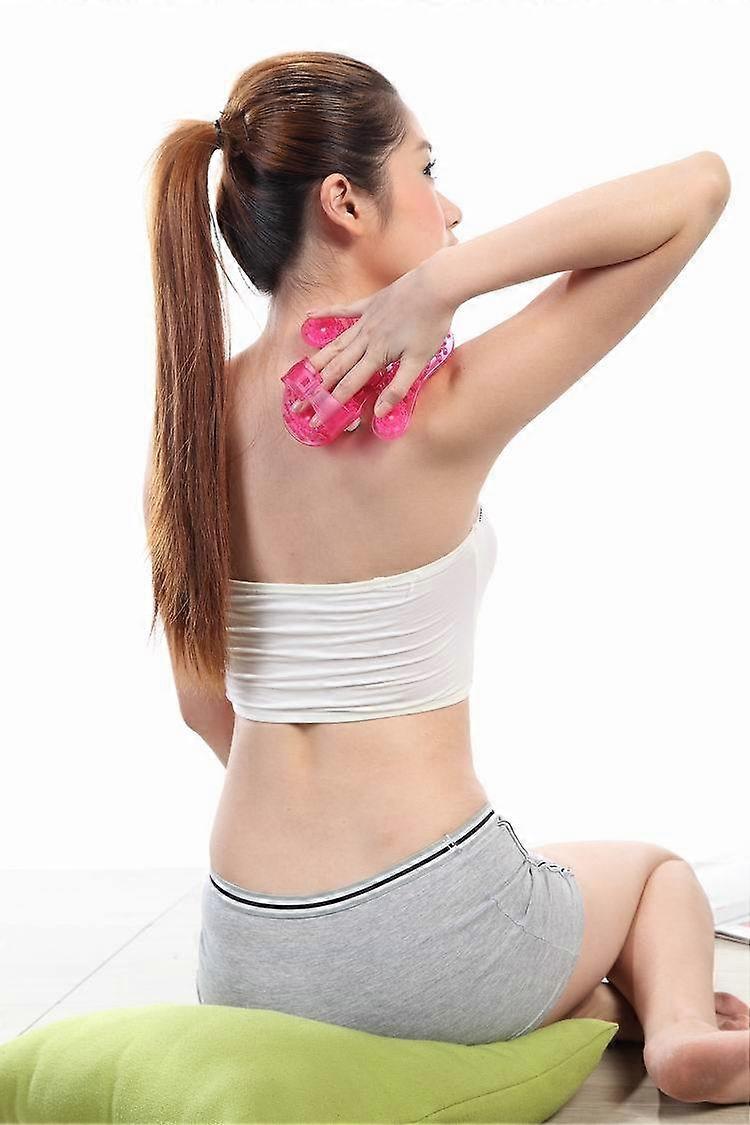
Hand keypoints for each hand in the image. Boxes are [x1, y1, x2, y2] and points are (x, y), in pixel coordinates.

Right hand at [294, 257, 456, 419]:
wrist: (436, 286)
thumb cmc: (430, 324)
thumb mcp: (419, 361)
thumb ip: (397, 388)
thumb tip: (379, 413)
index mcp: (376, 355)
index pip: (348, 386)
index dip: (331, 404)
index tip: (316, 420)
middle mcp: (365, 339)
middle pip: (335, 368)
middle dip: (316, 389)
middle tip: (298, 404)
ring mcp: (365, 321)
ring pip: (335, 344)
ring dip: (317, 361)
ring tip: (301, 374)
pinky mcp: (369, 304)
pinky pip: (343, 310)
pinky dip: (325, 312)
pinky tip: (310, 315)